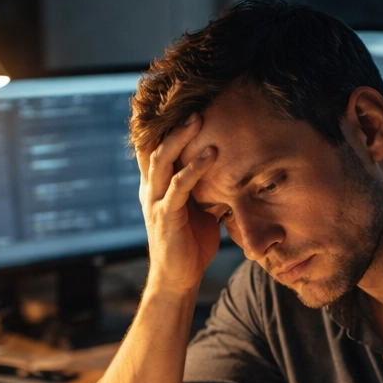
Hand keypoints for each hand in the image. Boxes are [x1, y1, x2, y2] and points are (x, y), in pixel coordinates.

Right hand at [137, 114, 220, 295]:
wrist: (178, 279)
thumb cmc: (191, 245)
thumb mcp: (199, 210)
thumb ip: (206, 188)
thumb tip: (232, 170)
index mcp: (155, 186)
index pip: (153, 148)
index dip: (160, 126)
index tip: (176, 103)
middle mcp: (150, 190)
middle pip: (155, 147)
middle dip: (173, 124)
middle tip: (194, 105)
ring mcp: (155, 202)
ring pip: (162, 161)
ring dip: (181, 139)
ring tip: (198, 120)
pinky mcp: (165, 217)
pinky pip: (178, 187)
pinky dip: (193, 169)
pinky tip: (210, 156)